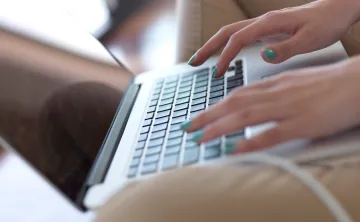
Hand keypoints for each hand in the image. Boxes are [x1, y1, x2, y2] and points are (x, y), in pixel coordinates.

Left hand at [181, 57, 359, 152]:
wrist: (357, 83)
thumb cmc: (329, 84)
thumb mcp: (295, 83)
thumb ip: (273, 92)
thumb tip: (255, 101)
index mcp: (274, 85)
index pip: (236, 94)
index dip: (214, 106)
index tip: (198, 115)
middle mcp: (276, 94)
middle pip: (234, 103)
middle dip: (208, 116)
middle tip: (189, 127)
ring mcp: (288, 108)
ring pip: (246, 116)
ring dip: (220, 127)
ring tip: (202, 137)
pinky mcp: (303, 124)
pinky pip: (272, 134)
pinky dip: (251, 142)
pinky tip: (235, 149)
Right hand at [188, 0, 359, 77]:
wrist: (337, 11)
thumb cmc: (326, 24)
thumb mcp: (309, 40)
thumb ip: (286, 49)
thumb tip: (264, 56)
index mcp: (269, 24)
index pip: (237, 39)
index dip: (225, 56)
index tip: (217, 72)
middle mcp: (262, 23)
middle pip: (226, 32)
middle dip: (208, 47)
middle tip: (193, 62)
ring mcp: (263, 26)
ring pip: (231, 33)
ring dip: (214, 46)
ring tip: (202, 60)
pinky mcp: (267, 31)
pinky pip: (240, 38)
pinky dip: (227, 47)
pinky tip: (225, 57)